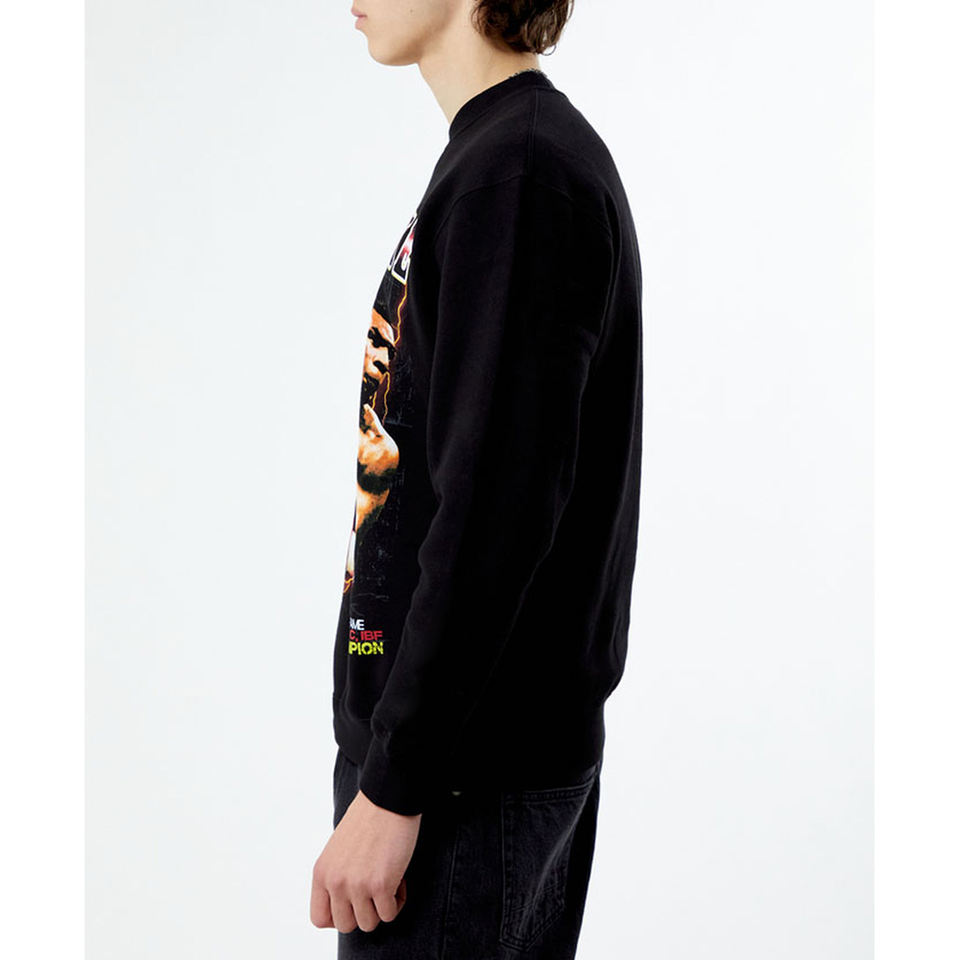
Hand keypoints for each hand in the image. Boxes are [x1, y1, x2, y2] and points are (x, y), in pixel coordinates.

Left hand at [310, 788, 421, 933]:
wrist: (388, 798)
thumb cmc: (368, 818)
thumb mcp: (338, 849)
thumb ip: (337, 876)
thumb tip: (346, 903)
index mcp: (321, 872)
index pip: (320, 918)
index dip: (340, 915)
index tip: (355, 902)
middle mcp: (335, 882)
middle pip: (346, 925)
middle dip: (364, 911)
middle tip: (375, 889)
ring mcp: (357, 885)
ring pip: (369, 923)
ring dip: (382, 906)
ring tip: (389, 880)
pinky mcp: (381, 884)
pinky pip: (390, 914)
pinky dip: (398, 900)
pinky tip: (400, 877)